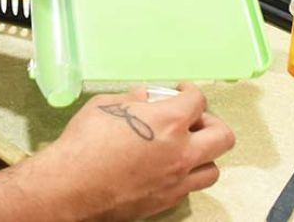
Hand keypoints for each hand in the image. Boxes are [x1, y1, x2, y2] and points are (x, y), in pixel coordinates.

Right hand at [29, 83, 234, 220]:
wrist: (71, 187)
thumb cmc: (85, 142)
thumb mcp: (106, 105)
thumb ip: (132, 100)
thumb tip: (143, 99)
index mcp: (170, 122)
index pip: (198, 101)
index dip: (190, 91)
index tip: (182, 91)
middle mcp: (181, 152)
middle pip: (222, 136)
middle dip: (211, 122)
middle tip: (192, 120)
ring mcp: (176, 181)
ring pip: (213, 169)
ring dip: (203, 154)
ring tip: (185, 148)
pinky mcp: (165, 202)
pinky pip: (189, 188)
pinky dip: (185, 176)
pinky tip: (166, 168)